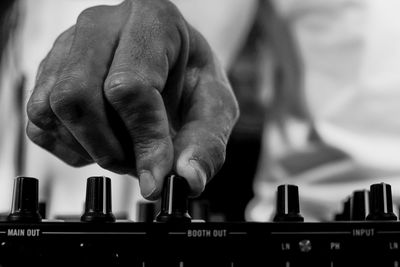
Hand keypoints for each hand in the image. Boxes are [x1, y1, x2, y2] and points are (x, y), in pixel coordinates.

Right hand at [26, 0, 238, 198]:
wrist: (170, 64)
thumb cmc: (191, 79)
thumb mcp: (214, 107)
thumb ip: (206, 143)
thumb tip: (188, 179)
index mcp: (151, 20)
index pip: (129, 85)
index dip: (144, 138)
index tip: (157, 176)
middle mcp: (101, 26)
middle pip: (76, 96)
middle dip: (109, 148)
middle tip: (137, 162)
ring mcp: (69, 47)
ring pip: (51, 110)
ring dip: (89, 148)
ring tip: (124, 149)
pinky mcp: (50, 72)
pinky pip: (38, 121)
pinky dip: (70, 146)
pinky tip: (100, 141)